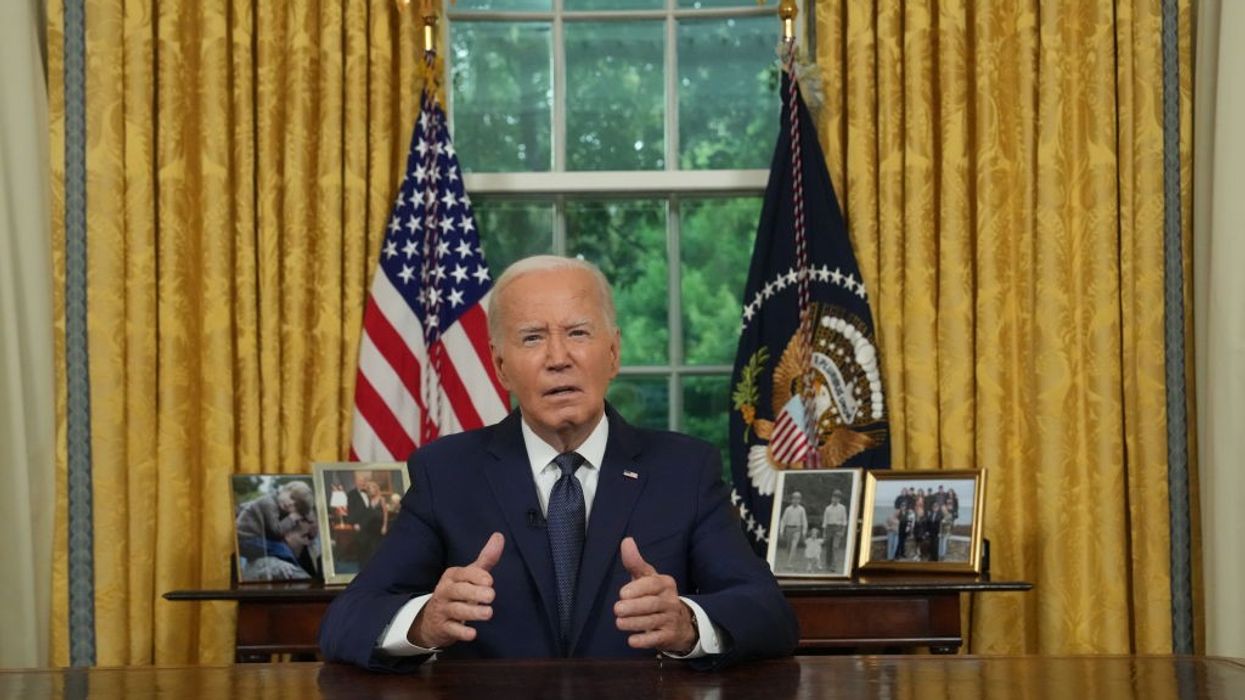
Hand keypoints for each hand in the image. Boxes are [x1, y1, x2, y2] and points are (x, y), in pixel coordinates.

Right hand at [408, 532, 503, 648]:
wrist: (432, 619)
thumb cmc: (458, 592)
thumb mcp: (470, 575)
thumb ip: (486, 559)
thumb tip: (499, 536)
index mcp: (452, 576)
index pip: (462, 574)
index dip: (475, 577)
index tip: (489, 581)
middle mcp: (445, 591)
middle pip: (458, 591)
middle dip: (474, 592)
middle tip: (491, 596)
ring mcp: (442, 610)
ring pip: (455, 610)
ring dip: (472, 612)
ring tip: (488, 613)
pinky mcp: (443, 628)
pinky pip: (451, 629)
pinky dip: (461, 632)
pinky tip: (472, 634)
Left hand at [613, 537, 697, 654]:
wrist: (680, 622)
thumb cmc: (656, 596)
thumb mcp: (647, 578)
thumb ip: (635, 562)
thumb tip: (626, 541)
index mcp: (665, 584)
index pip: (653, 584)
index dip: (638, 589)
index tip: (622, 593)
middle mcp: (670, 601)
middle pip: (652, 604)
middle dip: (634, 607)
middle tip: (617, 609)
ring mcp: (671, 619)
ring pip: (653, 621)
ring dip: (635, 623)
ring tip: (619, 623)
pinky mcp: (669, 636)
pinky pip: (657, 639)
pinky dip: (644, 641)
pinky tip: (632, 640)